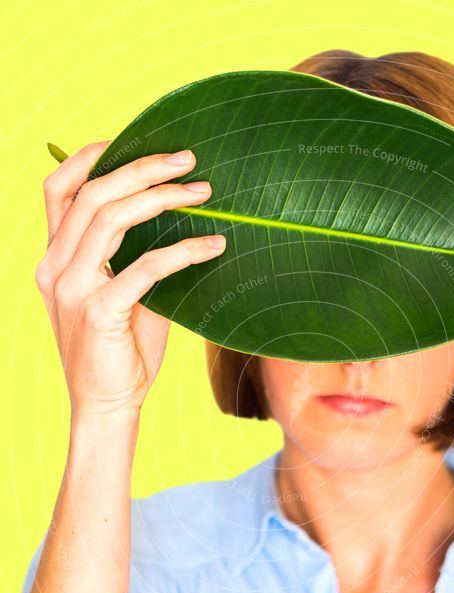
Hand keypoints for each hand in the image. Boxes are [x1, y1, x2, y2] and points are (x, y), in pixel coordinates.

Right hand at [35, 142, 225, 419]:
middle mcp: (55, 267)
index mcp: (54, 259)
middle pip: (92, 194)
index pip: (59, 190)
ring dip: (162, 198)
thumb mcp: (122, 295)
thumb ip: (133, 258)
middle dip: (142, 168)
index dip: (90, 156)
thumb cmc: (121, 351)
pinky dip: (183, 251)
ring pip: (111, 219)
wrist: (107, 406)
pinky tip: (213, 245)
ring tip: (203, 192)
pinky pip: (145, 267)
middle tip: (188, 160)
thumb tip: (177, 219)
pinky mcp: (99, 312)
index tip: (132, 140)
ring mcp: (72, 289)